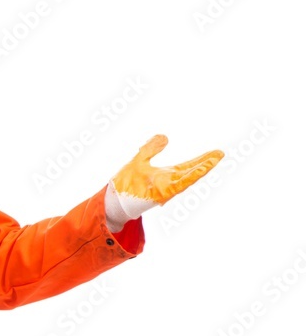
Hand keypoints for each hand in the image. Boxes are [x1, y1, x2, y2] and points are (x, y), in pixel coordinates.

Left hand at [106, 134, 223, 229]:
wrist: (114, 199)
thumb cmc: (127, 183)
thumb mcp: (140, 159)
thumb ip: (151, 148)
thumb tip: (165, 136)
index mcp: (167, 176)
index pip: (189, 167)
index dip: (202, 160)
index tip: (217, 152)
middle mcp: (169, 183)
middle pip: (192, 172)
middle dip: (206, 164)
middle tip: (221, 154)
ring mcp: (165, 190)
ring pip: (187, 180)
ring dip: (200, 171)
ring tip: (213, 160)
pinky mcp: (159, 195)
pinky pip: (175, 187)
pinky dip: (186, 180)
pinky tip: (195, 173)